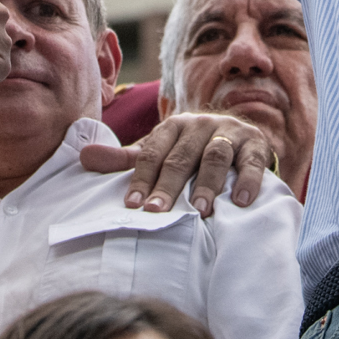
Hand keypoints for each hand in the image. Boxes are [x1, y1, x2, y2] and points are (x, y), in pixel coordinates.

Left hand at [83, 110, 278, 215]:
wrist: (237, 138)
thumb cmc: (190, 151)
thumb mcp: (160, 152)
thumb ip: (126, 159)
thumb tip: (83, 157)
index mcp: (173, 126)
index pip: (153, 152)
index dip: (141, 178)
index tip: (132, 205)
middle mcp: (200, 124)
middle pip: (181, 157)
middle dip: (168, 186)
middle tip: (156, 213)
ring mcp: (229, 133)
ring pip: (215, 157)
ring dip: (207, 184)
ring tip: (200, 211)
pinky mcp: (256, 144)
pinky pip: (252, 161)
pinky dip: (247, 180)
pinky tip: (240, 201)